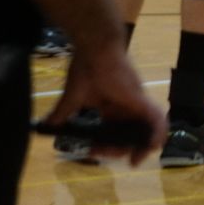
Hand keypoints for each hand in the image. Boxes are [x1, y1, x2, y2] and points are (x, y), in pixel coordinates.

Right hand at [39, 43, 166, 166]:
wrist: (95, 46)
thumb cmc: (85, 67)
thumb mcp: (72, 97)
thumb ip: (61, 114)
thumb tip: (45, 126)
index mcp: (111, 107)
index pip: (114, 131)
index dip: (107, 145)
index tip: (93, 153)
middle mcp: (126, 106)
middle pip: (131, 133)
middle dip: (124, 149)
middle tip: (115, 158)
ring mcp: (135, 102)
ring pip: (148, 129)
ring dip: (144, 145)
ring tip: (136, 158)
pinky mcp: (139, 99)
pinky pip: (156, 119)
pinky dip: (157, 133)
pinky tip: (152, 146)